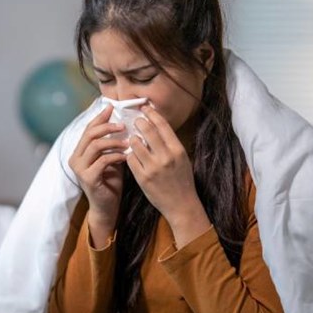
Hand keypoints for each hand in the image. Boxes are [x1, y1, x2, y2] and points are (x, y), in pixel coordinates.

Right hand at [68, 105, 127, 243]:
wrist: (107, 207)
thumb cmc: (111, 183)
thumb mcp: (111, 159)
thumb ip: (112, 144)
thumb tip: (123, 123)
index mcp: (79, 152)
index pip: (88, 129)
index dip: (100, 117)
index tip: (112, 108)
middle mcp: (75, 159)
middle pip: (90, 134)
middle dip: (107, 126)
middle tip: (123, 125)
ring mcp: (80, 169)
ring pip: (96, 145)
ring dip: (114, 141)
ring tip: (128, 142)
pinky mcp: (87, 178)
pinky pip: (103, 160)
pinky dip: (116, 155)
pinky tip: (126, 156)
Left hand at [127, 106, 210, 244]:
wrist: (181, 204)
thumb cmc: (183, 180)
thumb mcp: (182, 159)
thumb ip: (170, 143)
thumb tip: (156, 125)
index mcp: (177, 150)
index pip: (162, 125)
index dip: (152, 113)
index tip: (145, 107)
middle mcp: (165, 157)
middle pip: (147, 131)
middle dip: (139, 122)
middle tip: (136, 120)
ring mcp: (152, 168)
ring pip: (135, 144)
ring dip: (132, 139)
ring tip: (132, 139)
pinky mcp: (142, 178)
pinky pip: (130, 159)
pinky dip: (129, 155)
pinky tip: (131, 154)